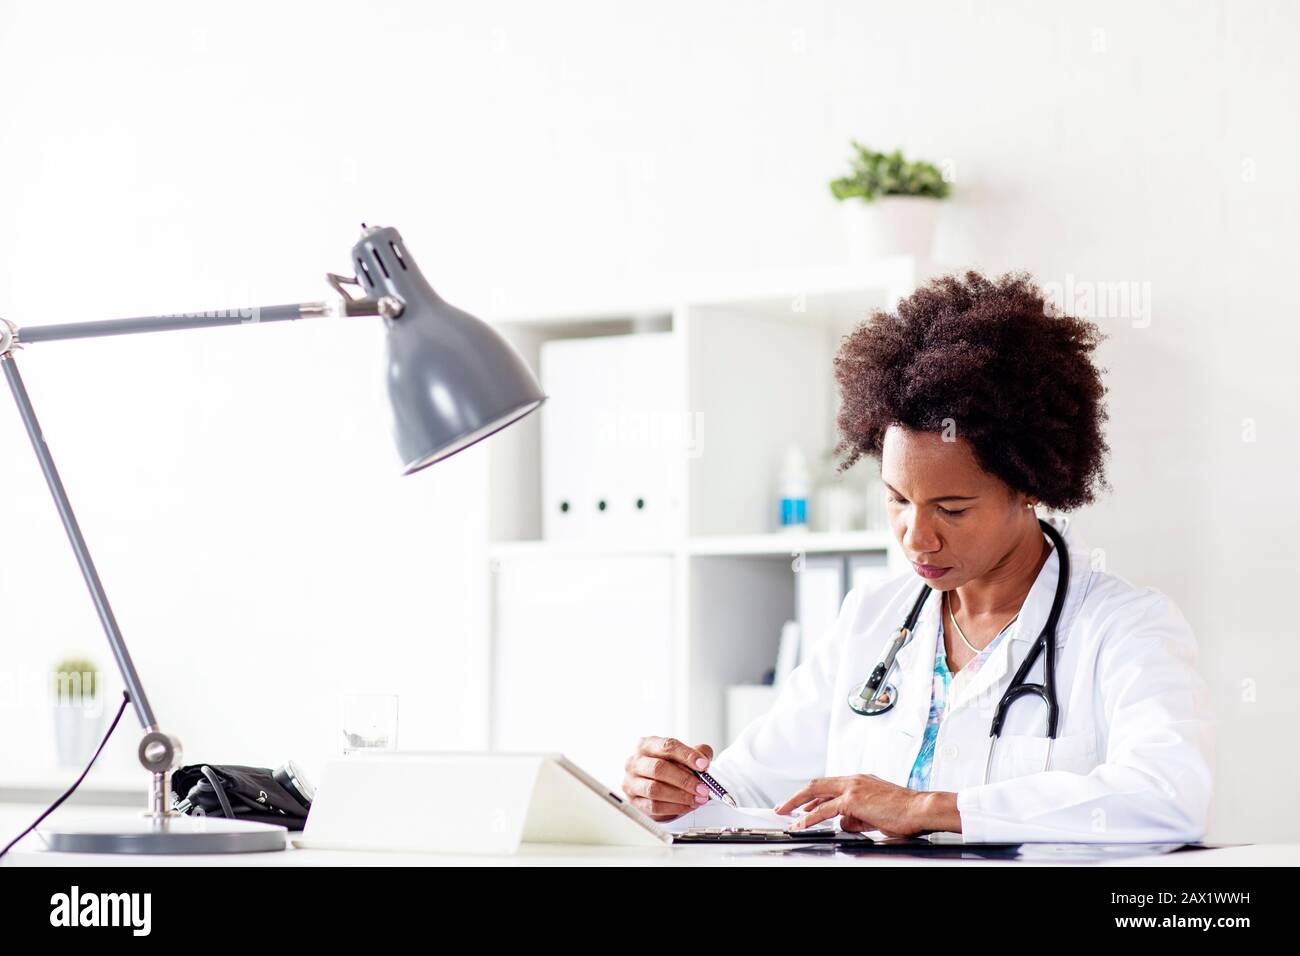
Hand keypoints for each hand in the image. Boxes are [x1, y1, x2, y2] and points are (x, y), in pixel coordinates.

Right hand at [622, 736, 715, 820]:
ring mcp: (632, 782)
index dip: (687, 755)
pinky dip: (674, 808)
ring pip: (655, 790)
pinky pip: (653, 807)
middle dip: (684, 780)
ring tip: (698, 799)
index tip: (703, 765)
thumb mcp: (683, 753)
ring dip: (680, 796)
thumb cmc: (669, 765)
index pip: (667, 746)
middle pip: (659, 769)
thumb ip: (698, 752)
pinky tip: (687, 806)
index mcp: (647, 745)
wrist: (654, 781)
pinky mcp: (634, 801)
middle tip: (703, 788)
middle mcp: (636, 762)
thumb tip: (705, 759)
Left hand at [775, 773, 926, 837]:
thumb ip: (858, 816)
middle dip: (798, 796)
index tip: (802, 804)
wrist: (920, 808)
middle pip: (817, 785)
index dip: (813, 796)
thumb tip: (844, 823)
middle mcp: (854, 780)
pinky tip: (800, 824)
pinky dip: (809, 817)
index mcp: (860, 781)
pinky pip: (824, 809)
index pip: (830, 786)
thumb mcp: (876, 814)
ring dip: (797, 804)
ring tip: (785, 813)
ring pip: (816, 793)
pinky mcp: (852, 799)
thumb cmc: (905, 812)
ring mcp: (852, 787)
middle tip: (784, 806)